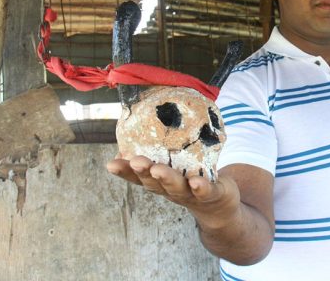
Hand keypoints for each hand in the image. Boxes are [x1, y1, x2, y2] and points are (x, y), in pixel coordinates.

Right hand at [106, 154, 240, 229]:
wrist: (219, 207)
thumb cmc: (191, 178)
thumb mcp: (173, 165)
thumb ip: (159, 149)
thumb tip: (142, 121)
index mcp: (159, 182)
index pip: (138, 177)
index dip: (125, 172)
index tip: (111, 164)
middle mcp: (171, 189)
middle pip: (154, 183)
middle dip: (144, 172)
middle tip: (136, 161)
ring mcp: (191, 193)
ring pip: (177, 187)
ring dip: (166, 179)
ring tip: (158, 169)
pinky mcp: (211, 194)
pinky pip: (205, 191)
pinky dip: (200, 188)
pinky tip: (195, 182)